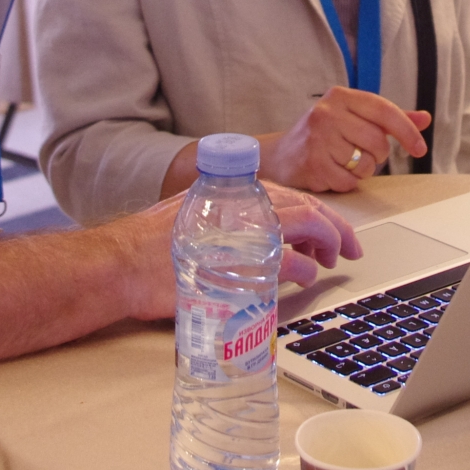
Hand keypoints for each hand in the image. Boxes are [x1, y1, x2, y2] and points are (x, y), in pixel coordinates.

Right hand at [112, 185, 364, 317]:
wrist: (119, 264)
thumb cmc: (149, 248)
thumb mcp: (194, 219)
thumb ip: (226, 221)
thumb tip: (257, 238)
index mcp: (231, 191)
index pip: (291, 195)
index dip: (318, 212)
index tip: (332, 230)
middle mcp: (240, 203)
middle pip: (306, 205)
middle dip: (335, 227)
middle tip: (350, 247)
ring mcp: (241, 229)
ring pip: (306, 224)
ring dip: (328, 242)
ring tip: (332, 260)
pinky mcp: (238, 261)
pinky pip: (289, 261)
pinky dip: (306, 269)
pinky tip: (308, 278)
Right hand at [263, 85, 431, 192]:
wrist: (280, 156)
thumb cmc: (323, 135)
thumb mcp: (354, 117)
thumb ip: (389, 119)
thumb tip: (424, 118)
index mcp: (341, 96)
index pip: (384, 111)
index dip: (407, 131)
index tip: (419, 149)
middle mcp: (327, 113)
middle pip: (378, 142)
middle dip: (376, 155)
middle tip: (358, 153)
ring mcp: (318, 139)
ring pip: (366, 165)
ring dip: (361, 171)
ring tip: (342, 162)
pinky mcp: (313, 164)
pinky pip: (349, 182)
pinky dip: (346, 183)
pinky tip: (331, 173)